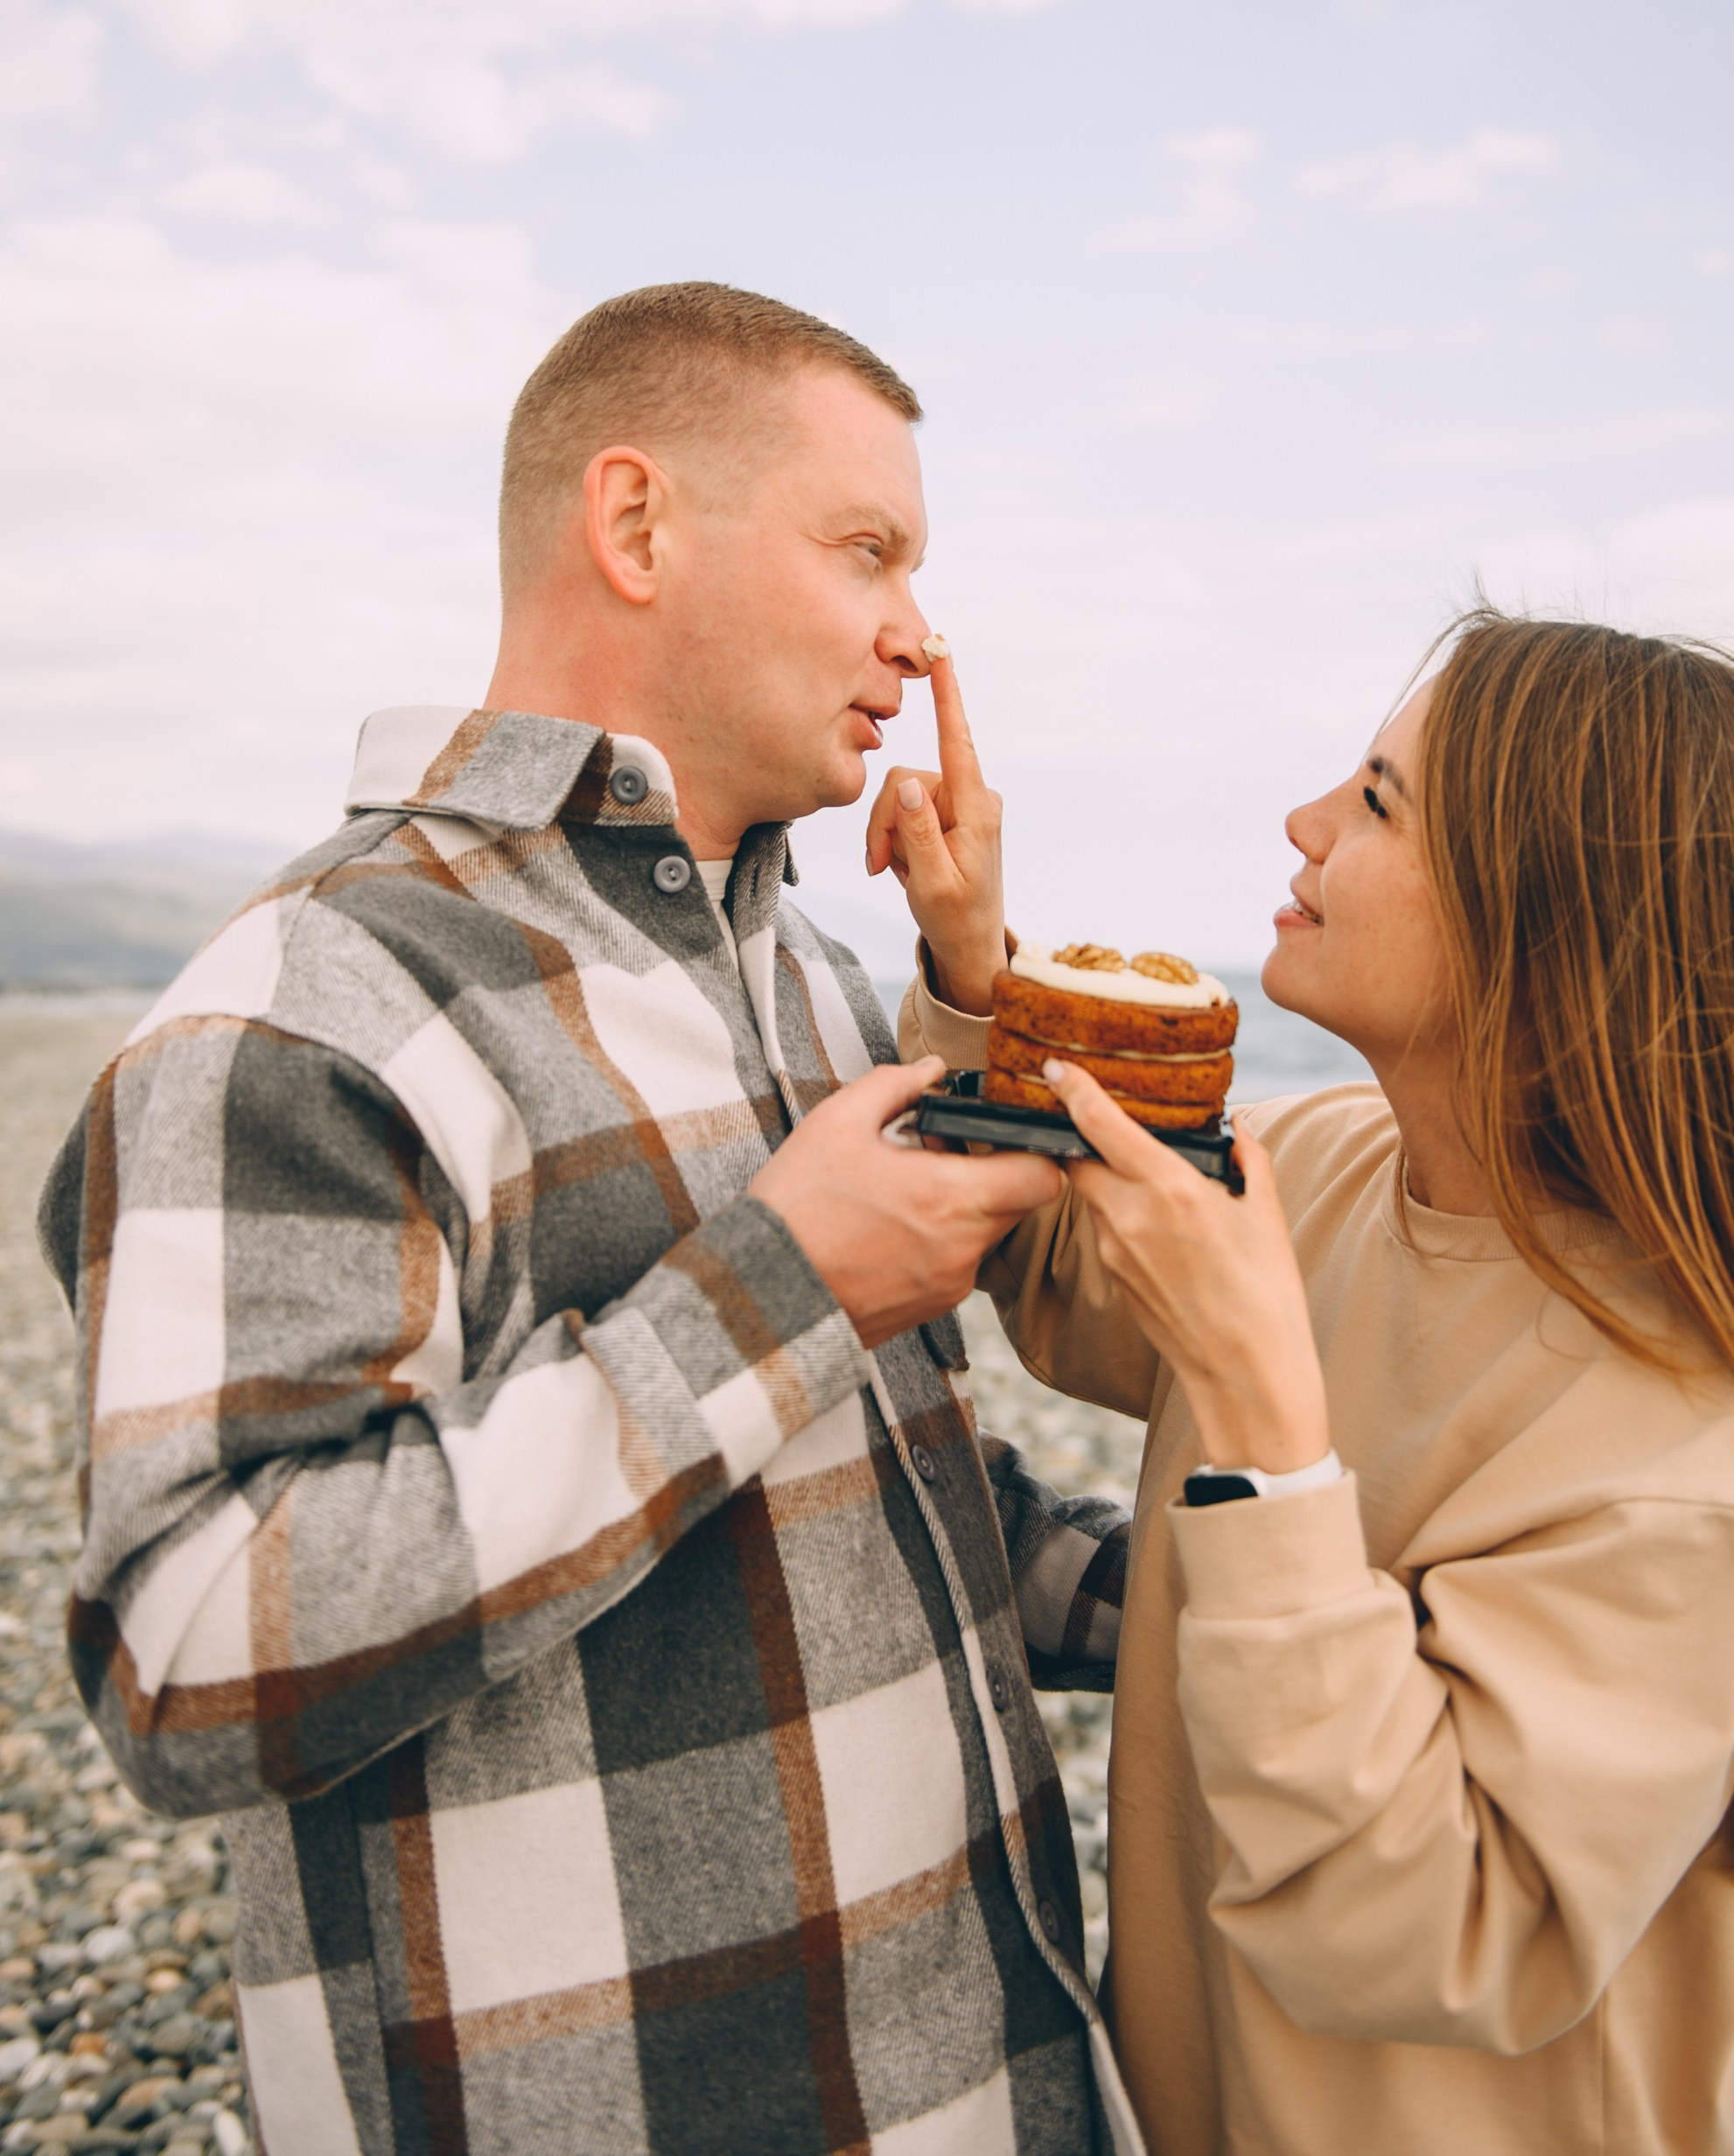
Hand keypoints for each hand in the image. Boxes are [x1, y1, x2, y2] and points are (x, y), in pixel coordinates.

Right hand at [750, 1058, 1061, 1348]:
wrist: (759, 1293)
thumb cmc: (796, 1208)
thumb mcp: (836, 1124)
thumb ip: (893, 1084)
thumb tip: (931, 1070)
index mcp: (949, 1197)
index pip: (1043, 1176)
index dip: (1033, 1149)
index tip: (1000, 1135)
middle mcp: (962, 1248)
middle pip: (1019, 1204)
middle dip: (992, 1173)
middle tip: (939, 1156)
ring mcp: (949, 1285)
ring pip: (987, 1234)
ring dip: (963, 1208)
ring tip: (904, 1193)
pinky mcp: (931, 1308)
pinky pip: (958, 1264)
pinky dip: (940, 1241)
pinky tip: (891, 1228)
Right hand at [864, 647, 1006, 1014]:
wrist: (968, 945)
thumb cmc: (955, 918)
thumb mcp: (931, 882)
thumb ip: (917, 832)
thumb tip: (907, 784)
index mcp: (976, 810)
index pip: (958, 743)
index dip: (948, 697)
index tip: (941, 653)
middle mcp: (971, 798)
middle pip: (906, 781)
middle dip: (885, 821)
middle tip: (879, 864)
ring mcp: (958, 805)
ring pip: (899, 796)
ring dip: (886, 835)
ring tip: (891, 870)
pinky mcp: (945, 815)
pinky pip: (904, 811)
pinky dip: (894, 839)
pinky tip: (902, 866)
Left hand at [1044, 1062, 1328, 1473]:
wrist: (1245, 1373)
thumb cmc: (1266, 1294)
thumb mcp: (1266, 1214)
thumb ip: (1248, 1159)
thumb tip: (1238, 1130)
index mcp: (1168, 1187)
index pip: (1099, 1124)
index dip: (1072, 1088)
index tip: (1054, 1066)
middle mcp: (1130, 1215)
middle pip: (1078, 1157)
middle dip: (1083, 1135)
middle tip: (1102, 1117)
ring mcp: (1115, 1250)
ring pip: (1092, 1194)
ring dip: (1107, 1176)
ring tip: (1149, 1174)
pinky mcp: (1115, 1277)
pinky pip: (1107, 1228)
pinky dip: (1121, 1212)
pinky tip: (1159, 1222)